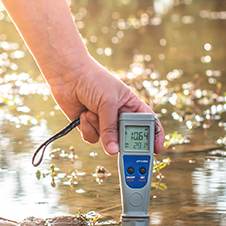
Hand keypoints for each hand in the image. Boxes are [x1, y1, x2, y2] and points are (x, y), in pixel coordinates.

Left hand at [46, 56, 164, 155]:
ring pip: (107, 139)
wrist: (68, 75)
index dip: (154, 136)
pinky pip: (92, 137)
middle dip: (122, 143)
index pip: (148, 122)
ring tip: (91, 111)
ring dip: (98, 127)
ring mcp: (103, 121)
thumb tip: (113, 150)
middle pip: (127, 137)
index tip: (156, 150)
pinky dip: (87, 128)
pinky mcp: (88, 125)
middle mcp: (119, 115)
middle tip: (119, 148)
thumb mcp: (108, 103)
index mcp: (131, 105)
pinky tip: (83, 114)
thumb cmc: (93, 81)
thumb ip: (111, 128)